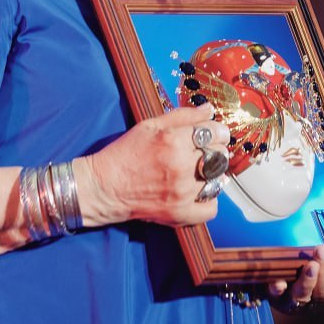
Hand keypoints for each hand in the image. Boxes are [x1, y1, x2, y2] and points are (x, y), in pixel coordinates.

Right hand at [75, 103, 229, 227]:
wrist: (104, 187)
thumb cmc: (124, 154)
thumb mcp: (149, 125)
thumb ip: (182, 115)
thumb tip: (208, 109)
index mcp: (174, 141)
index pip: (214, 132)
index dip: (217, 130)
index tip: (214, 133)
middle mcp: (181, 166)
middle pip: (220, 154)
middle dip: (216, 149)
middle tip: (205, 151)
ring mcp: (182, 192)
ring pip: (218, 179)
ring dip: (212, 173)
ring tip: (199, 170)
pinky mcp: (179, 213)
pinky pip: (211, 208)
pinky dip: (209, 199)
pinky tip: (199, 191)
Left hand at [268, 245, 323, 310]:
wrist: (283, 263)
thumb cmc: (309, 258)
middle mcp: (315, 301)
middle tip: (322, 252)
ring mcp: (295, 301)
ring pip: (304, 296)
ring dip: (308, 281)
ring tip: (310, 264)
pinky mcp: (276, 297)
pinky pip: (276, 296)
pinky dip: (278, 289)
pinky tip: (279, 284)